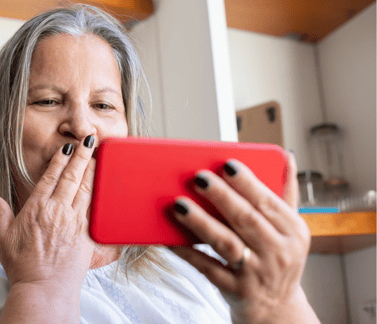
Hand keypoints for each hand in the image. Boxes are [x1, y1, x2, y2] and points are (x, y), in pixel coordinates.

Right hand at [0, 136, 95, 294]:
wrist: (44, 289)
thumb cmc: (23, 266)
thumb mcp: (3, 239)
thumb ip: (1, 215)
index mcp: (37, 208)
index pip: (50, 177)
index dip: (60, 160)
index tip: (66, 148)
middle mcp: (57, 210)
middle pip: (72, 176)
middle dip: (81, 155)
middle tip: (89, 140)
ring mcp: (74, 221)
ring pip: (86, 188)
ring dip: (92, 169)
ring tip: (98, 155)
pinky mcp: (86, 232)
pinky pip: (93, 207)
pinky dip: (98, 192)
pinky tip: (102, 183)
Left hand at [170, 152, 318, 323]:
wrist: (276, 308)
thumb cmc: (277, 257)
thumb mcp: (290, 229)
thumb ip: (286, 193)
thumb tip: (287, 155)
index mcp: (293, 231)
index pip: (267, 202)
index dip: (247, 182)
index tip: (227, 164)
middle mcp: (278, 253)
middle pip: (245, 219)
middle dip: (221, 196)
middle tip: (198, 177)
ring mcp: (256, 273)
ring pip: (226, 243)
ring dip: (201, 222)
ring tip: (179, 204)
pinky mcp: (235, 290)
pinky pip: (207, 268)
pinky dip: (188, 253)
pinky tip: (170, 238)